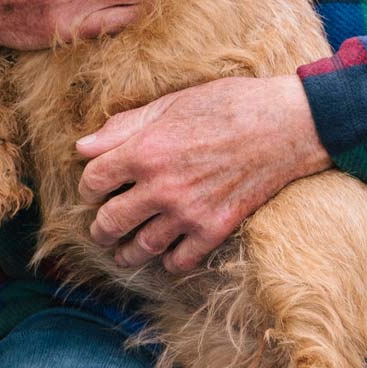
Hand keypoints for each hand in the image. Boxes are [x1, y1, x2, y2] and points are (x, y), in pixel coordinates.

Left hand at [76, 75, 329, 274]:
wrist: (284, 126)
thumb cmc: (227, 105)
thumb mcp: (170, 104)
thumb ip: (123, 127)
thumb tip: (82, 146)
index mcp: (144, 151)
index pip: (93, 181)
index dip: (88, 187)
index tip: (94, 190)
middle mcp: (160, 186)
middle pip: (109, 222)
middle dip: (100, 228)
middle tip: (102, 229)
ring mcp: (187, 212)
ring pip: (140, 248)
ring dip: (126, 253)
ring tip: (124, 252)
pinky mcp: (214, 229)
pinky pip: (179, 261)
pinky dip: (168, 262)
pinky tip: (167, 255)